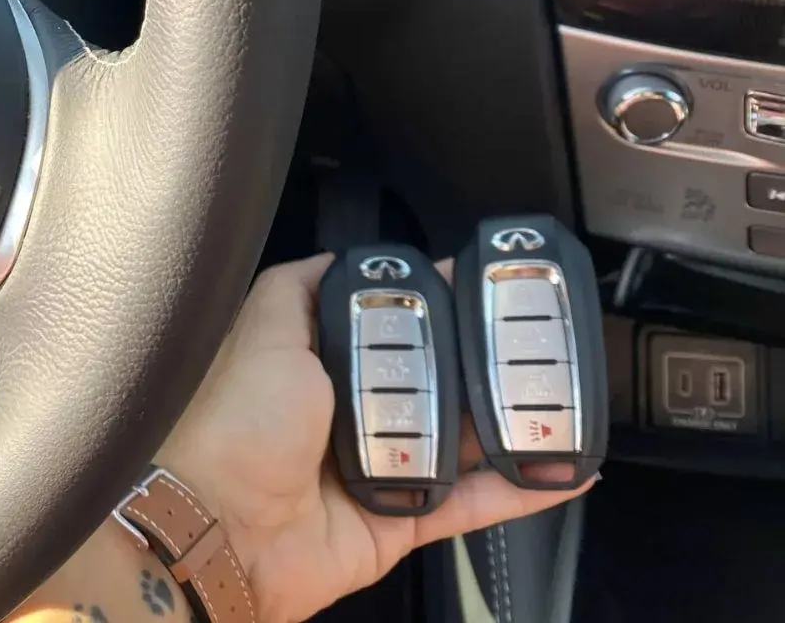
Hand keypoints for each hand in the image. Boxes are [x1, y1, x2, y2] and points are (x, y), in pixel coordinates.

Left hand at [157, 255, 593, 622]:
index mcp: (317, 366)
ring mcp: (377, 469)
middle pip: (432, 382)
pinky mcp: (400, 522)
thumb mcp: (263, 332)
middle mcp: (347, 415)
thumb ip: (297, 289)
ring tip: (560, 398)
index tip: (480, 284)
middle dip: (480, 364)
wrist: (225, 532)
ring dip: (507, 425)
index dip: (430, 305)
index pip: (387, 326)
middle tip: (534, 343)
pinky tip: (564, 470)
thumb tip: (338, 257)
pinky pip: (472, 506)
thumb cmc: (236, 427)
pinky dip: (520, 492)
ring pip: (459, 442)